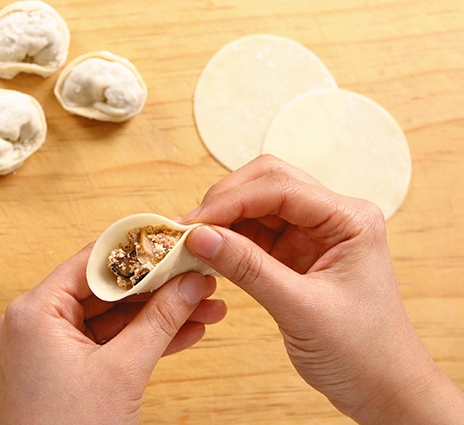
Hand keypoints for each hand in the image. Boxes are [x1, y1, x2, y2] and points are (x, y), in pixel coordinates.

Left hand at [0, 243, 226, 424]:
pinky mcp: (64, 368)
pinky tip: (186, 332)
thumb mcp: (123, 371)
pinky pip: (108, 343)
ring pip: (113, 317)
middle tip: (199, 277)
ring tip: (204, 305)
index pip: (94, 261)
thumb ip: (160, 319)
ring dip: (158, 315)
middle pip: (107, 288)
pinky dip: (143, 339)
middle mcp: (36, 321)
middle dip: (159, 288)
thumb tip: (192, 282)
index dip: (140, 251)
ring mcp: (49, 346)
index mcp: (35, 310)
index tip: (178, 242)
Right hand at [183, 155, 463, 423]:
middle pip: (267, 183)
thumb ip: (248, 268)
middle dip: (225, 200)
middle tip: (188, 229)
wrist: (382, 388)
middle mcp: (332, 216)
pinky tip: (208, 253)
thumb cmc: (361, 352)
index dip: (231, 201)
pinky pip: (255, 233)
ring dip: (224, 219)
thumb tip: (198, 236)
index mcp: (349, 219)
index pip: (280, 188)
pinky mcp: (295, 253)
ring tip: (191, 242)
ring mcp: (313, 234)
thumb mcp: (300, 309)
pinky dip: (229, 239)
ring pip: (257, 205)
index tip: (192, 224)